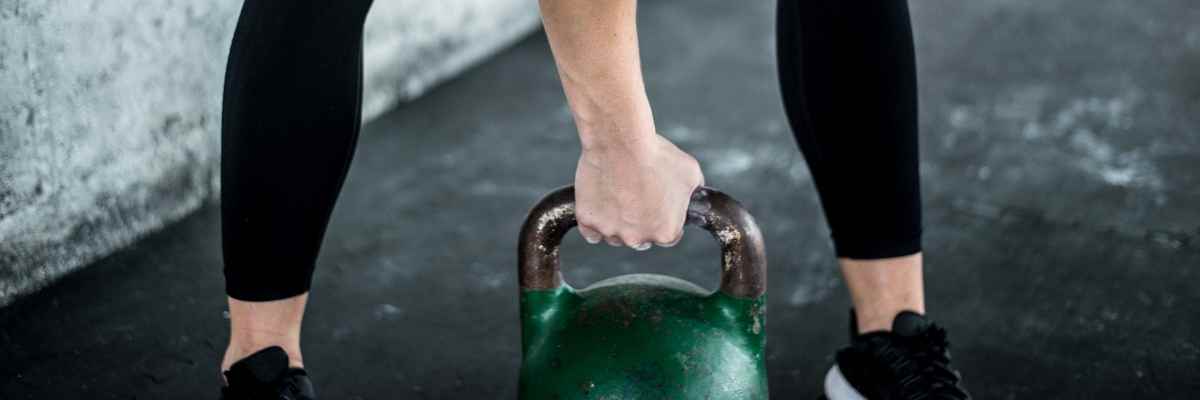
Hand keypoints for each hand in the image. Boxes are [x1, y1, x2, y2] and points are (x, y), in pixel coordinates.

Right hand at [574, 134, 703, 249]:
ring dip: (617, 221)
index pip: (668, 236)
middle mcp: (638, 239)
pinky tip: (600, 205)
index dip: (664, 219)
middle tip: (636, 195)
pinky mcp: (587, 221)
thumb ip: (693, 194)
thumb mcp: (690, 174)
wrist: (622, 141)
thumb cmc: (657, 155)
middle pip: (640, 238)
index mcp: (666, 233)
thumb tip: (694, 198)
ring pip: (614, 235)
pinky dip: (594, 221)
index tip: (657, 205)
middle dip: (640, 221)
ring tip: (618, 192)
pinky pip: (590, 231)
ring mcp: (610, 232)